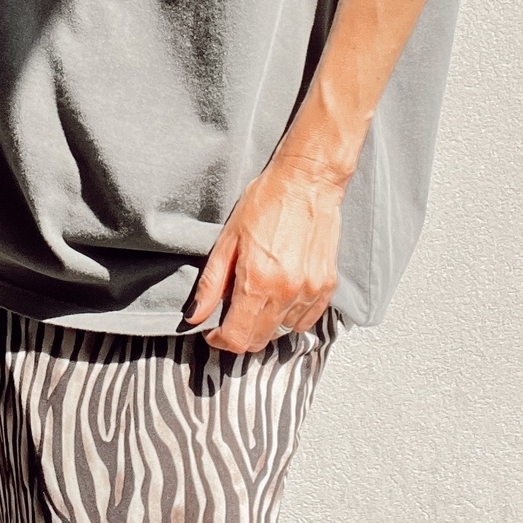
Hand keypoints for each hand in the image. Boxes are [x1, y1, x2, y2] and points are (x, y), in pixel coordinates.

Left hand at [186, 157, 343, 352]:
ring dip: (266, 325)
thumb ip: (211, 283)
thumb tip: (195, 316)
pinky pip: (306, 320)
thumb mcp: (228, 239)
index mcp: (258, 281)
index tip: (214, 331)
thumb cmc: (266, 202)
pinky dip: (290, 317)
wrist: (306, 182)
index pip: (237, 337)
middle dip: (240, 334)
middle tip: (231, 315)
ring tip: (257, 299)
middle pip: (259, 340)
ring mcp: (310, 291)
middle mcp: (286, 291)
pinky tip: (280, 296)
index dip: (220, 340)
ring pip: (283, 332)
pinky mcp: (327, 286)